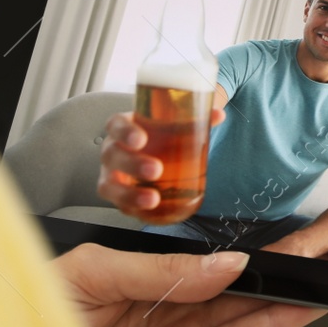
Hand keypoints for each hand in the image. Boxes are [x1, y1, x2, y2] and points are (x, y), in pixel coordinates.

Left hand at [52, 243, 325, 326]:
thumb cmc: (24, 320)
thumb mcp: (90, 273)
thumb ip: (160, 269)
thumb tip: (224, 265)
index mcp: (134, 274)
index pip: (201, 256)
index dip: (241, 246)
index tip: (282, 230)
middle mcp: (159, 307)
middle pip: (231, 285)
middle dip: (276, 269)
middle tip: (321, 250)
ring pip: (241, 314)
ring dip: (284, 297)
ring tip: (324, 275)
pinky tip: (296, 309)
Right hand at [97, 109, 224, 216]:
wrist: (152, 154)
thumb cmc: (159, 137)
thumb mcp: (173, 125)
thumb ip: (195, 119)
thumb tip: (219, 115)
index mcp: (123, 128)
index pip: (116, 125)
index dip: (125, 131)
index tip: (141, 139)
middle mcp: (113, 150)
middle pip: (112, 155)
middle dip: (132, 164)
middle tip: (156, 170)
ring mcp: (112, 174)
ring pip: (109, 185)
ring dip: (129, 194)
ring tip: (153, 199)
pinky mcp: (118, 195)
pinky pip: (119, 205)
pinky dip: (133, 209)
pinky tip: (151, 211)